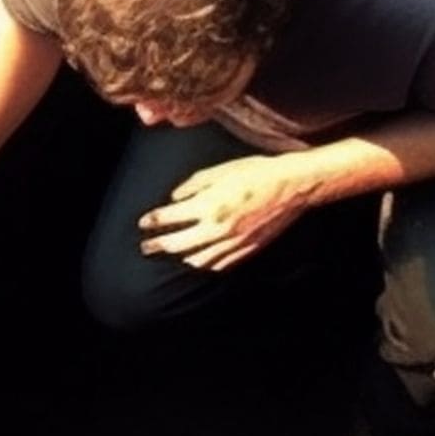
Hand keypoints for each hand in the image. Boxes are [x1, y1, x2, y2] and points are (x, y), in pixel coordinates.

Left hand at [138, 155, 316, 272]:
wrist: (290, 186)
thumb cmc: (256, 172)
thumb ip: (194, 185)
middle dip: (158, 246)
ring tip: (173, 253)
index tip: (144, 223)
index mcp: (208, 205)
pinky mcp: (246, 249)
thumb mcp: (220, 171)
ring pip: (198, 260)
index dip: (153, 221)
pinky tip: (200, 260)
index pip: (170, 218)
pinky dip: (205, 264)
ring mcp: (232, 243)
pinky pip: (220, 264)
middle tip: (146, 247)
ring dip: (181, 257)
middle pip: (178, 245)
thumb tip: (175, 198)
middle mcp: (217, 228)